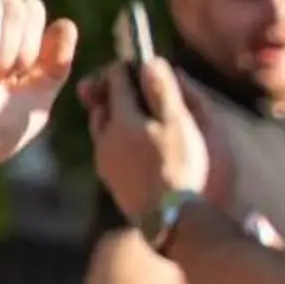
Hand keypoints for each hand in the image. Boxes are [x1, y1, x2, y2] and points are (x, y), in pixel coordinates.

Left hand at [79, 52, 220, 221]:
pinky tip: (139, 149)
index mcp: (122, 118)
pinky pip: (109, 151)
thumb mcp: (179, 123)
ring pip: (103, 128)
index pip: (115, 77)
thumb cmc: (181, 168)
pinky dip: (119, 142)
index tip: (139, 62)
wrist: (173, 221)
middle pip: (103, 102)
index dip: (128, 65)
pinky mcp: (112, 182)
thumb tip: (149, 63)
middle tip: (135, 88)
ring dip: (116, 118)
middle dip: (116, 91)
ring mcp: (105, 162)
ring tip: (138, 119)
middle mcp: (106, 137)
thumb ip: (163, 90)